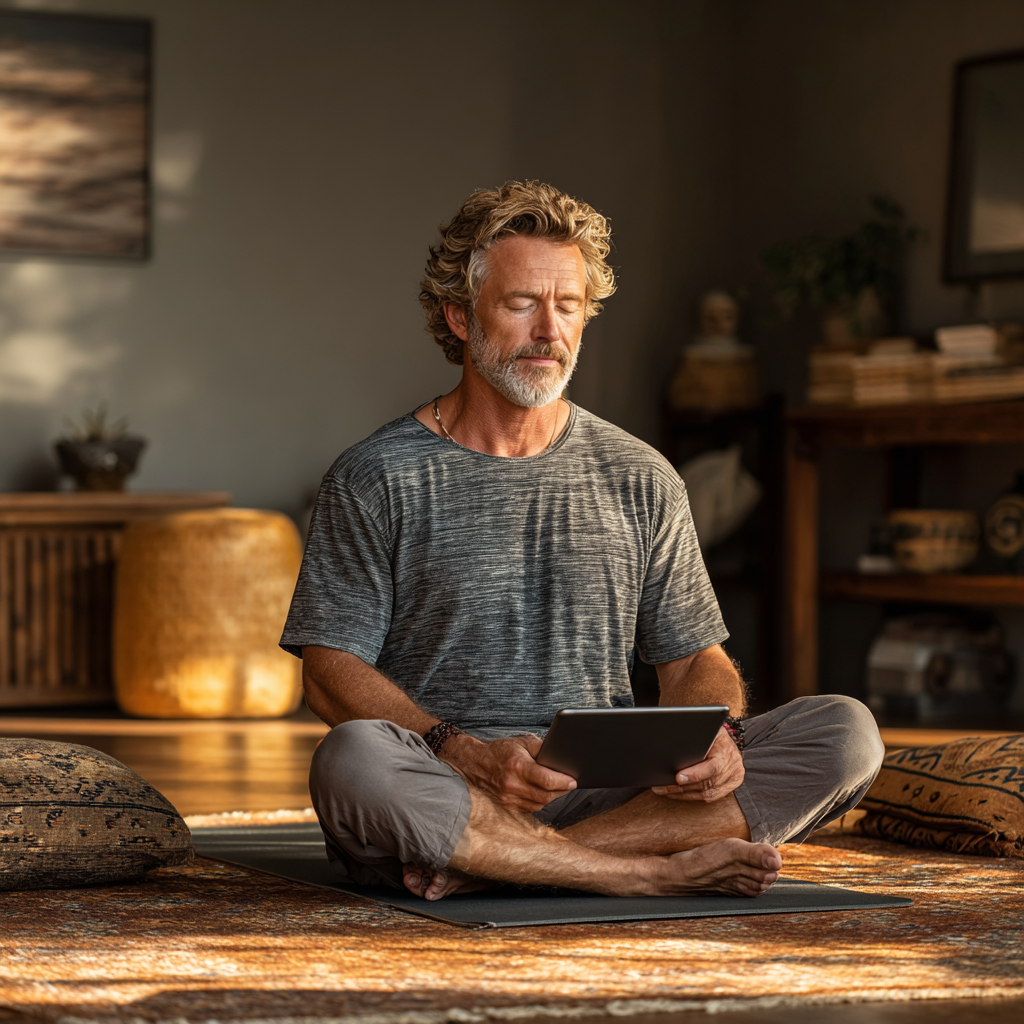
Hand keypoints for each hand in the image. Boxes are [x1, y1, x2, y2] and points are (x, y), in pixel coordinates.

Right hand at [440, 733, 575, 811]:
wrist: (475, 763)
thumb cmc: (500, 751)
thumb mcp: (522, 742)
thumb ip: (542, 748)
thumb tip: (561, 756)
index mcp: (517, 767)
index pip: (547, 780)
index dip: (563, 782)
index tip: (573, 780)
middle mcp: (512, 785)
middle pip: (545, 795)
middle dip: (562, 790)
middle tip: (570, 783)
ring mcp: (508, 798)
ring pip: (539, 804)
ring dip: (552, 797)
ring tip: (560, 788)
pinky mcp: (507, 805)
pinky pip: (530, 808)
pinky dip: (540, 801)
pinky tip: (545, 793)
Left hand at [651, 727, 743, 802]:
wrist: (728, 742)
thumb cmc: (713, 733)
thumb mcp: (706, 729)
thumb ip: (695, 737)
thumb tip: (673, 742)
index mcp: (727, 751)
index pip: (713, 766)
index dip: (695, 774)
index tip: (678, 778)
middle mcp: (732, 767)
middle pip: (706, 783)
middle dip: (681, 787)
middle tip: (661, 787)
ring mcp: (732, 779)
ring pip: (706, 794)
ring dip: (683, 794)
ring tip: (664, 791)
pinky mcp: (729, 788)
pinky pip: (709, 798)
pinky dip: (691, 797)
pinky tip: (677, 795)